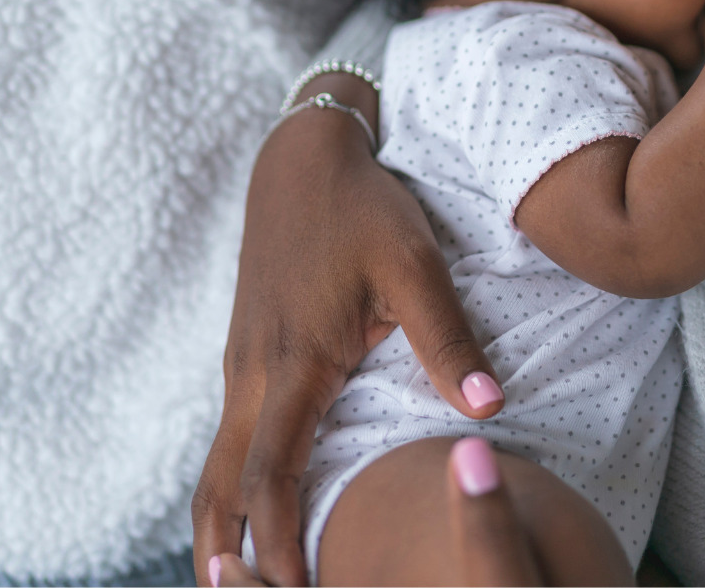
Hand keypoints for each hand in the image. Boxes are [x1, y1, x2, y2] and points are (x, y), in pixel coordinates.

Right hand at [192, 76, 505, 586]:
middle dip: (228, 560)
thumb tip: (491, 411)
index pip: (270, 477)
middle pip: (219, 492)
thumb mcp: (415, 265)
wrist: (301, 158)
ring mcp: (241, 370)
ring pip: (213, 471)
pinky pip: (227, 444)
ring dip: (220, 532)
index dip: (278, 543)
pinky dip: (230, 495)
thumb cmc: (364, 209)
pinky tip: (253, 523)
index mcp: (294, 365)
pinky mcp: (245, 361)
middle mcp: (253, 377)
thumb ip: (449, 341)